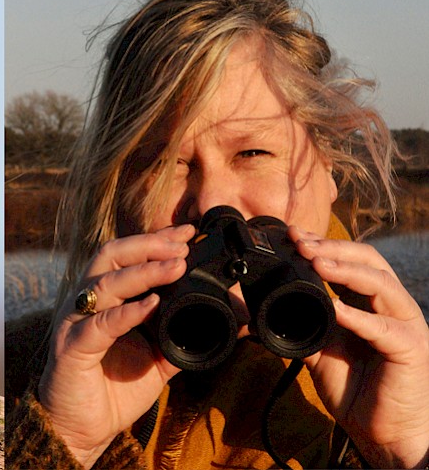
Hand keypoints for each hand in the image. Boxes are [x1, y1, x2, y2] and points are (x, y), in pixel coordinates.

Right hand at [38, 224, 194, 467]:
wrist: (83, 429)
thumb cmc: (113, 390)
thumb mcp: (157, 359)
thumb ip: (181, 334)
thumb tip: (227, 320)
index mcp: (104, 300)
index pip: (127, 257)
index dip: (156, 241)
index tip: (189, 232)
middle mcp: (87, 303)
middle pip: (111, 256)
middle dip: (148, 245)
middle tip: (182, 245)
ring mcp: (76, 322)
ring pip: (106, 282)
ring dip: (143, 271)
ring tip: (176, 266)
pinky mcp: (73, 347)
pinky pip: (100, 324)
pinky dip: (127, 313)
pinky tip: (152, 306)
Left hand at [293, 228, 428, 468]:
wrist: (383, 432)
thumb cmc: (356, 389)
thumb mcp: (318, 351)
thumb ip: (298, 325)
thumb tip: (257, 310)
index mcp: (370, 303)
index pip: (350, 261)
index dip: (322, 245)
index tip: (290, 236)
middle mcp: (392, 308)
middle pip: (369, 261)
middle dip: (332, 248)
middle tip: (299, 243)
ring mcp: (406, 326)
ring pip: (382, 285)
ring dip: (346, 271)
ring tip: (316, 262)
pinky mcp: (412, 350)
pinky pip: (385, 329)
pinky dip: (359, 317)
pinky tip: (337, 309)